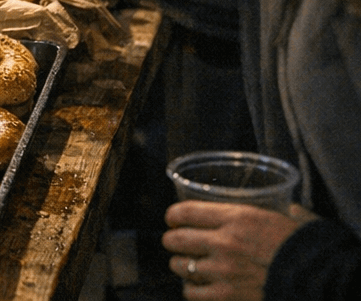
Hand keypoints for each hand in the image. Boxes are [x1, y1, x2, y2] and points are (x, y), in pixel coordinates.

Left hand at [162, 200, 312, 300]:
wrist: (323, 283)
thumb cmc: (311, 250)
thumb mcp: (294, 219)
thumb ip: (279, 210)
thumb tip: (286, 206)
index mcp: (238, 218)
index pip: (184, 212)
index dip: (173, 216)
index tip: (173, 220)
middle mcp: (223, 243)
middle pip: (175, 239)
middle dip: (173, 241)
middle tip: (178, 243)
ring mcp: (222, 272)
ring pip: (180, 267)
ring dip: (182, 266)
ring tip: (189, 267)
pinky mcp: (226, 297)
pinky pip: (192, 294)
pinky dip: (192, 291)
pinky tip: (200, 288)